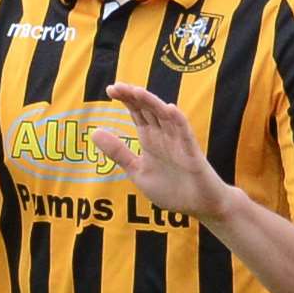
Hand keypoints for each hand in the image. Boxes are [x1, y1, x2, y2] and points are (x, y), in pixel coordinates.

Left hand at [91, 82, 232, 219]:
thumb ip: (118, 153)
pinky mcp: (192, 153)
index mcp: (150, 138)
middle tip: (117, 86)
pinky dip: (178, 120)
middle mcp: (164, 135)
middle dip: (134, 97)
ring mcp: (178, 142)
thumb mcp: (137, 171)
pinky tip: (169, 109)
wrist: (199, 206)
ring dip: (152, 104)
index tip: (110, 89)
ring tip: (137, 92)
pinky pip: (185, 133)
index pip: (137, 112)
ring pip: (165, 117)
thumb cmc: (172, 188)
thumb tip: (94, 132)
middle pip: (148, 109)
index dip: (126, 99)